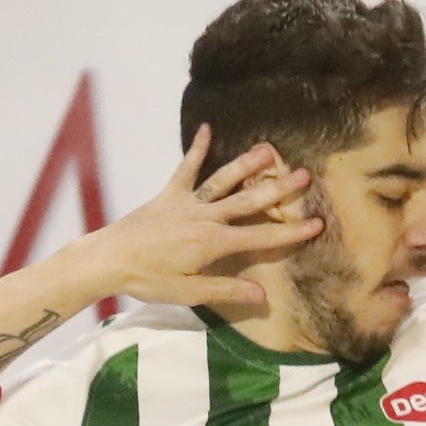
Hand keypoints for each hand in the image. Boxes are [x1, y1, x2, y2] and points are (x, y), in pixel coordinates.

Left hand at [84, 130, 321, 316]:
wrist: (107, 259)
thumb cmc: (147, 280)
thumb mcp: (188, 293)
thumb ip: (226, 290)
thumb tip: (263, 297)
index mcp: (213, 244)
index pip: (260, 238)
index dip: (290, 233)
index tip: (317, 225)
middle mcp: (205, 218)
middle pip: (248, 202)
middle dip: (279, 190)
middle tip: (305, 175)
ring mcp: (187, 203)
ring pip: (223, 181)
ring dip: (247, 165)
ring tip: (269, 150)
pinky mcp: (168, 195)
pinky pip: (186, 169)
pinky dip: (197, 149)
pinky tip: (207, 128)